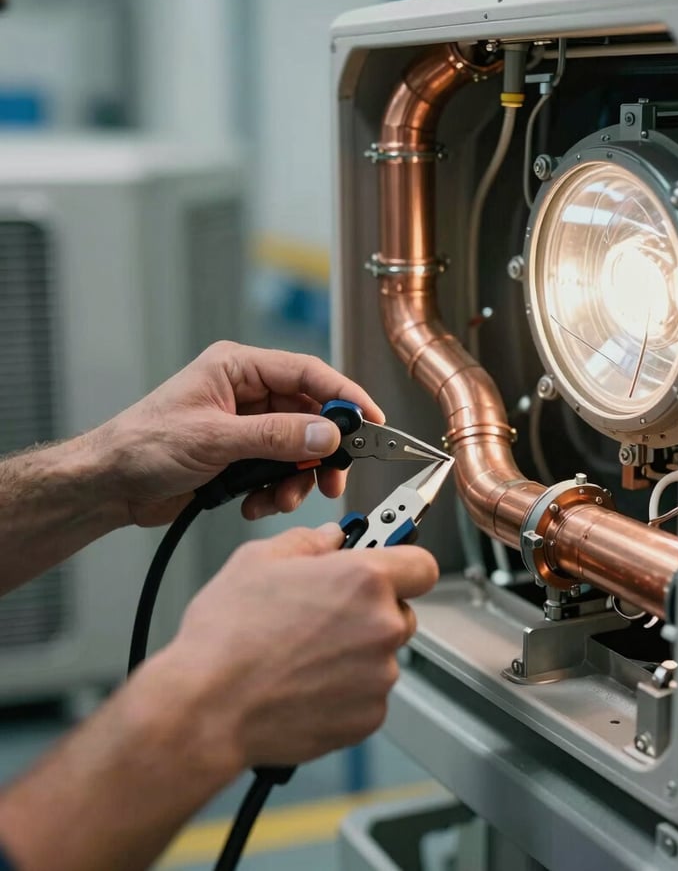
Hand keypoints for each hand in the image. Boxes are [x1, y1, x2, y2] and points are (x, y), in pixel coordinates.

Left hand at [91, 341, 384, 526]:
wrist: (110, 486)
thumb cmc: (141, 446)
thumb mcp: (213, 439)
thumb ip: (274, 437)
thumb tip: (325, 434)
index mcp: (238, 370)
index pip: (307, 373)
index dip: (345, 395)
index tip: (372, 421)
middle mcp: (246, 394)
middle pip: (309, 415)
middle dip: (322, 450)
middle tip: (333, 476)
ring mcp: (246, 427)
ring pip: (297, 448)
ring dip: (296, 478)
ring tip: (280, 498)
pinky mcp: (242, 456)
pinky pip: (278, 471)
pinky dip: (275, 491)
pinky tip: (255, 504)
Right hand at [163, 524, 438, 767]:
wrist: (207, 707)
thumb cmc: (226, 636)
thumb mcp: (258, 560)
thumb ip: (307, 542)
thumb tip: (330, 539)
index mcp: (363, 580)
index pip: (422, 564)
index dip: (404, 563)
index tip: (389, 566)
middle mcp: (381, 627)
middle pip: (400, 610)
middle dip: (371, 610)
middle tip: (325, 614)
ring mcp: (378, 676)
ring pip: (382, 654)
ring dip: (356, 652)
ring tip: (303, 654)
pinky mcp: (368, 717)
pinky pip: (369, 694)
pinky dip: (346, 690)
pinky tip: (304, 683)